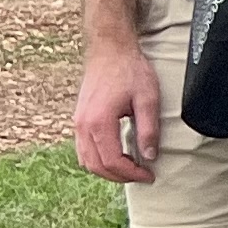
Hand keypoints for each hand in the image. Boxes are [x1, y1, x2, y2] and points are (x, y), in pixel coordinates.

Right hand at [73, 40, 161, 185]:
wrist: (110, 51)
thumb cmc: (130, 71)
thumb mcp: (148, 99)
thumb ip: (148, 129)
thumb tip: (149, 156)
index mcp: (100, 122)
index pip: (112, 161)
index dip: (131, 174)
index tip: (149, 175)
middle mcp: (83, 125)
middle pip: (96, 166)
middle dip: (120, 176)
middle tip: (141, 175)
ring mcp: (78, 123)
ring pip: (86, 160)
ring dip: (107, 170)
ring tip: (130, 169)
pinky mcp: (79, 119)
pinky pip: (83, 149)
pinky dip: (98, 159)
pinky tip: (116, 156)